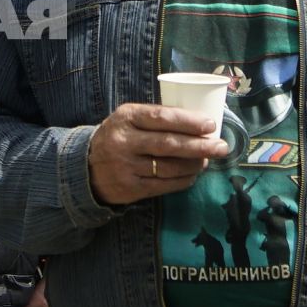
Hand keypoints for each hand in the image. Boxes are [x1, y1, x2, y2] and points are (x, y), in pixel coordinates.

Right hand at [86, 103, 228, 204]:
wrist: (85, 168)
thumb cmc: (117, 138)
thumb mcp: (128, 119)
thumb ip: (155, 118)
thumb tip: (199, 122)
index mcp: (125, 118)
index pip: (162, 118)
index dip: (189, 121)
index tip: (210, 125)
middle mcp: (124, 142)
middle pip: (169, 144)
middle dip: (200, 146)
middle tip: (221, 146)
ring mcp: (126, 167)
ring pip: (170, 167)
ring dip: (194, 164)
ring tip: (207, 160)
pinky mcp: (131, 188)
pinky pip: (164, 185)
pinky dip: (183, 180)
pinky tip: (193, 175)